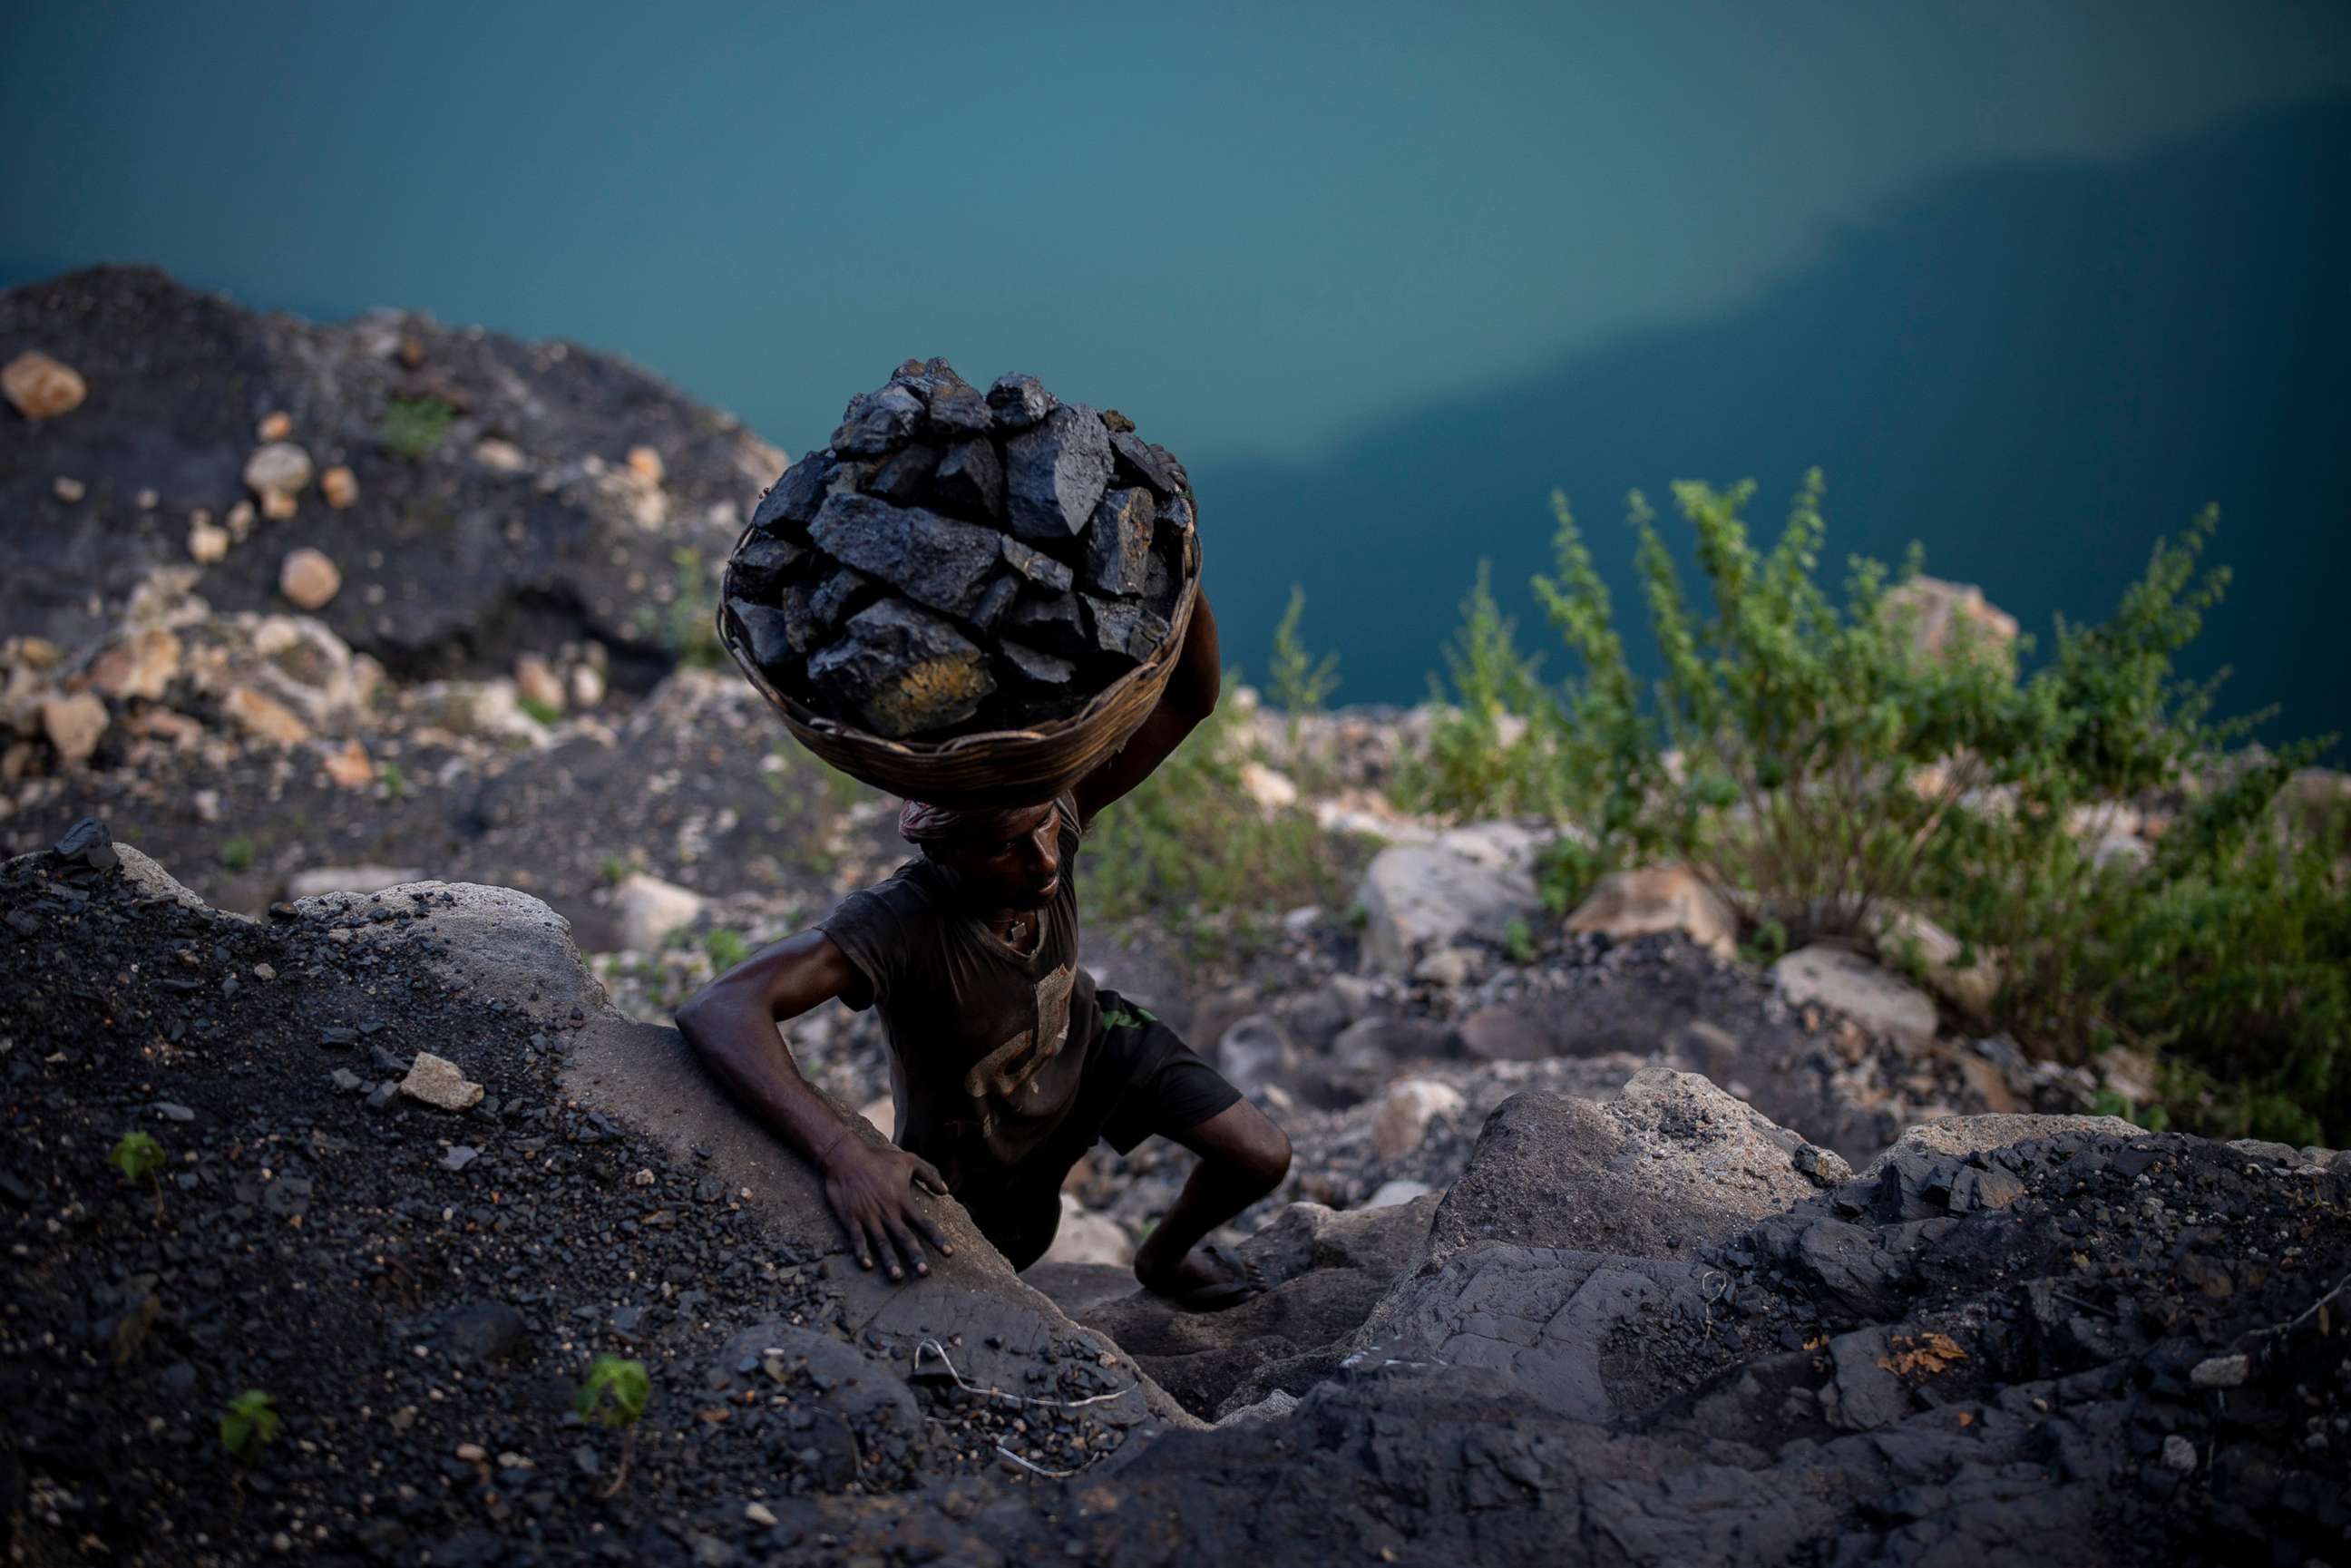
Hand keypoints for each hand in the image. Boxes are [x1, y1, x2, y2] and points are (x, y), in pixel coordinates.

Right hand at [819, 1137, 953, 1280]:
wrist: (845, 1156)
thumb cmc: (878, 1159)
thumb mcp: (909, 1160)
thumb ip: (930, 1174)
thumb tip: (945, 1191)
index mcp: (902, 1200)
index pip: (924, 1223)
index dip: (938, 1239)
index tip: (950, 1253)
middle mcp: (887, 1212)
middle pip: (904, 1238)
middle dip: (916, 1256)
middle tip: (925, 1273)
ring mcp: (868, 1216)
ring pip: (882, 1243)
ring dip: (890, 1260)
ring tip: (898, 1276)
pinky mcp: (850, 1218)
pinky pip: (857, 1238)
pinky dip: (861, 1252)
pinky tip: (867, 1266)